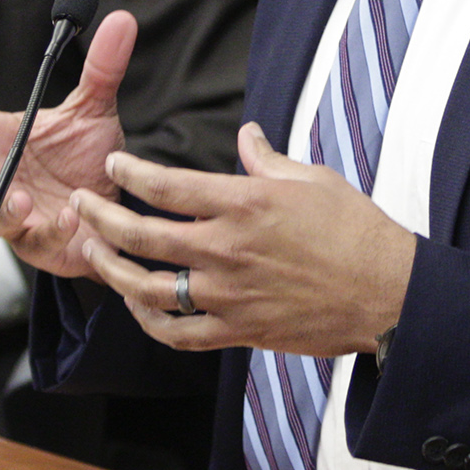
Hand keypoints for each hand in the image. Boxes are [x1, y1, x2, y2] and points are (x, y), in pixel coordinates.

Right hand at [0, 11, 135, 279]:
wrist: (111, 207)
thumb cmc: (85, 156)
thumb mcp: (95, 111)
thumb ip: (102, 69)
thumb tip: (121, 20)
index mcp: (2, 138)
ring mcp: (14, 213)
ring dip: (3, 209)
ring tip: (21, 199)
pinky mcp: (38, 244)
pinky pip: (37, 240)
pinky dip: (51, 229)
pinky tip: (70, 216)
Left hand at [73, 122, 416, 355]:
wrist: (387, 293)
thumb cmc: (356, 231)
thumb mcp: (313, 179)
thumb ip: (267, 161)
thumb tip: (247, 136)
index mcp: (244, 204)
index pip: (167, 186)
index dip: (130, 174)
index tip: (113, 166)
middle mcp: (227, 249)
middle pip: (142, 235)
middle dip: (101, 217)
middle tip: (82, 204)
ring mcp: (229, 295)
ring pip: (148, 288)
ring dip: (111, 271)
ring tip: (94, 253)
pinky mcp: (239, 331)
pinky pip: (178, 333)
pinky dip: (150, 321)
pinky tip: (137, 305)